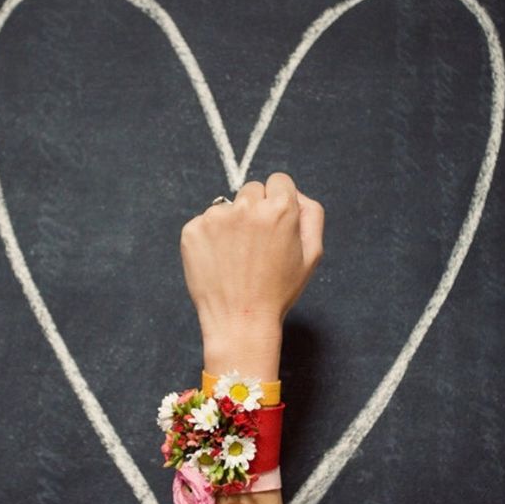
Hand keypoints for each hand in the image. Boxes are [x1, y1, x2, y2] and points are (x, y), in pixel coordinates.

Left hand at [180, 172, 324, 378]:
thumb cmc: (279, 290)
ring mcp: (216, 217)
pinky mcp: (192, 230)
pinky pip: (204, 222)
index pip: (278, 181)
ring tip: (236, 258)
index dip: (278, 201)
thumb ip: (311, 213)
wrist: (239, 322)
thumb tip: (294, 192)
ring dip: (231, 224)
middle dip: (256, 210)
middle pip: (252, 190)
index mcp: (280, 209)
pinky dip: (210, 238)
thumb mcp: (312, 254)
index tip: (274, 223)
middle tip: (255, 245)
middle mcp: (247, 207)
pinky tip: (218, 262)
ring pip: (227, 207)